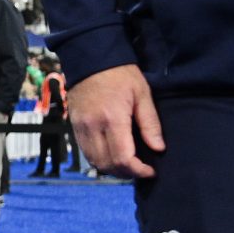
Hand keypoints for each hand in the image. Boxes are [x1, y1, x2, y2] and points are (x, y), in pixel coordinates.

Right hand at [68, 65, 162, 179]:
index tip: (150, 170)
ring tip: (128, 165)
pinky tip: (113, 156)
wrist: (91, 59)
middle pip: (107, 164)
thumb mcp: (142, 94)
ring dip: (112, 169)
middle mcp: (93, 127)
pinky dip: (100, 160)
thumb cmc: (120, 74)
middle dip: (126, 173)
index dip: (138, 170)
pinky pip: (86, 152)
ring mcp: (81, 128)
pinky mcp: (75, 127)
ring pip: (94, 162)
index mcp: (112, 119)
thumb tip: (158, 148)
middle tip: (141, 170)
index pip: (123, 158)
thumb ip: (150, 123)